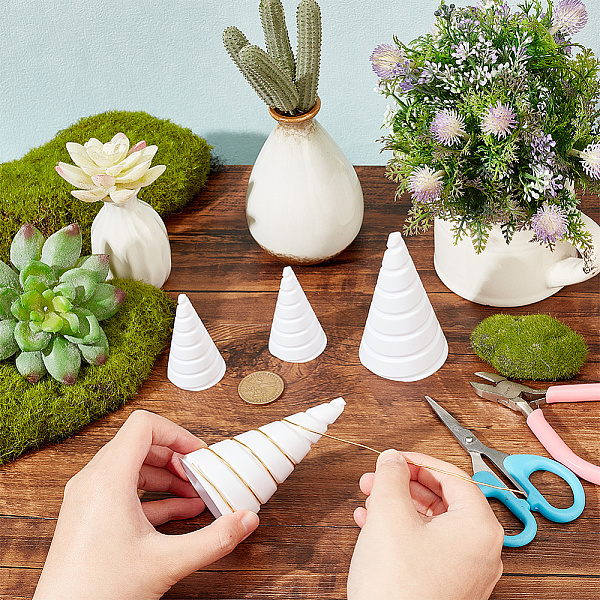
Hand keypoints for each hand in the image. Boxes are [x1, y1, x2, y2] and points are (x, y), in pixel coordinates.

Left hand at [33, 410, 259, 599]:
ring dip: (165, 475)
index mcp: (108, 480)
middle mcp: (92, 481)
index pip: (143, 425)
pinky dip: (152, 494)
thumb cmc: (101, 592)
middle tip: (198, 475)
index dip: (176, 433)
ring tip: (193, 494)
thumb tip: (247, 520)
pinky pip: (122, 489)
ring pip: (131, 466)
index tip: (198, 454)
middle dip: (174, 456)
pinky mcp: (87, 514)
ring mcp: (87, 497)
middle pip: (139, 443)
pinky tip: (179, 512)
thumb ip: (214, 540)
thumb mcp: (167, 563)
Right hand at [347, 450, 502, 599]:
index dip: (418, 461)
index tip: (395, 458)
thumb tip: (392, 460)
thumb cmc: (398, 586)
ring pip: (433, 523)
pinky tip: (372, 525)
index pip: (452, 476)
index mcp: (479, 527)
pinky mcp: (448, 586)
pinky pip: (429, 546)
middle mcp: (481, 550)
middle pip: (443, 498)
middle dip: (404, 484)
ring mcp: (466, 572)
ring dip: (399, 506)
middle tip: (378, 477)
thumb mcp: (389, 514)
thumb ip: (391, 477)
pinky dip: (402, 530)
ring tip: (369, 500)